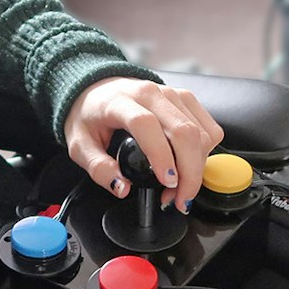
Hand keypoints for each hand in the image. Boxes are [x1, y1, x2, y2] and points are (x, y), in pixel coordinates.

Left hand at [63, 77, 223, 212]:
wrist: (98, 88)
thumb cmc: (90, 115)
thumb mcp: (79, 145)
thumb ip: (98, 168)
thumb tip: (122, 187)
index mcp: (121, 101)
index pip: (146, 124)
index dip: (161, 155)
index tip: (166, 183)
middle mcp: (151, 93)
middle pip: (184, 131)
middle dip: (189, 173)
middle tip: (179, 200)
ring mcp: (172, 94)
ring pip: (202, 133)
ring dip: (198, 167)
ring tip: (179, 188)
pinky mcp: (186, 99)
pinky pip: (209, 129)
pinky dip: (205, 153)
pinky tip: (188, 165)